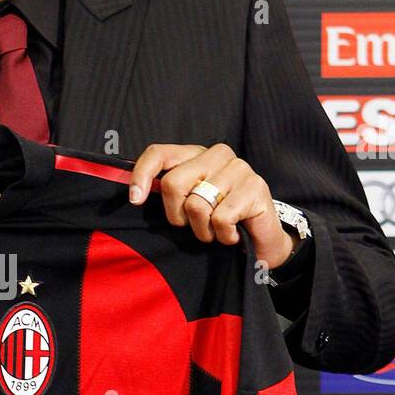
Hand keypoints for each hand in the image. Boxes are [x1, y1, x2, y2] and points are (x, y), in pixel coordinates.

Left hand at [127, 143, 293, 269]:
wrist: (260, 241)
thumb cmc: (219, 222)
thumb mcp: (186, 205)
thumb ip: (165, 193)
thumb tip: (134, 195)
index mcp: (195, 155)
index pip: (158, 153)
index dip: (142, 175)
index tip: (135, 200)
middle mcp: (217, 154)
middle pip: (173, 183)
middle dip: (177, 215)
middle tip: (193, 225)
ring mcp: (238, 168)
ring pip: (196, 204)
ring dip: (202, 230)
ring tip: (215, 230)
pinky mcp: (255, 187)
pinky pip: (220, 219)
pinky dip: (222, 236)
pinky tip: (233, 234)